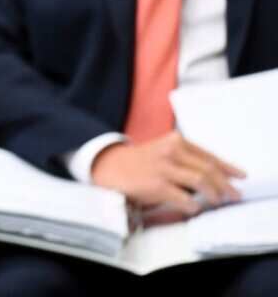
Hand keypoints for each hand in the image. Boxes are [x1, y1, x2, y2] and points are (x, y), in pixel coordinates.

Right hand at [91, 131, 245, 216]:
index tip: (240, 176)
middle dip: (226, 185)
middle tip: (234, 195)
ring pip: (201, 182)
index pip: (209, 155)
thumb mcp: (162, 150)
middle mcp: (171, 151)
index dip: (227, 168)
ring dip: (214, 194)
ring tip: (218, 201)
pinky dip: (194, 205)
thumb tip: (213, 177)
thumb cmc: (138, 161)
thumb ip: (184, 158)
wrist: (108, 166)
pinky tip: (194, 207)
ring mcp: (164, 168)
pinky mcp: (156, 185)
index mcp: (175, 141)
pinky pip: (185, 199)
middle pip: (209, 169)